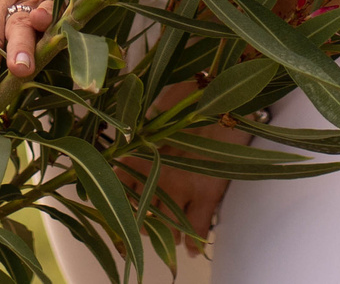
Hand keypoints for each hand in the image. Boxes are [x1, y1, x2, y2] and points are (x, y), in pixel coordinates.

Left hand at [123, 82, 230, 248]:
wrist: (223, 91)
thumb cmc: (187, 95)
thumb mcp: (157, 111)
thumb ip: (144, 131)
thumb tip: (134, 141)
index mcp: (139, 153)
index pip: (118, 186)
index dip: (117, 202)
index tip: (120, 209)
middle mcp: (156, 174)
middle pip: (142, 215)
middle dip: (144, 225)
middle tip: (149, 228)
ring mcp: (182, 185)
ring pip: (168, 226)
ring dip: (168, 235)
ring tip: (172, 238)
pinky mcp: (207, 191)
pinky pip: (197, 227)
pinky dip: (195, 241)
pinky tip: (193, 248)